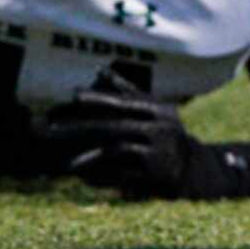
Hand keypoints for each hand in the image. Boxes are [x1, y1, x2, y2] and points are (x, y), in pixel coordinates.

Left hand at [36, 77, 206, 200]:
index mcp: (158, 109)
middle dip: (82, 129)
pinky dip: (103, 177)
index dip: (98, 99)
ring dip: (90, 157)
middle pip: (115, 127)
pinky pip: (123, 176)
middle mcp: (161, 128)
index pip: (123, 102)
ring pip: (118, 151)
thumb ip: (126, 92)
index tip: (73, 96)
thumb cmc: (166, 134)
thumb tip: (99, 70)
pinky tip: (84, 178)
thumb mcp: (152, 111)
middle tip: (55, 132)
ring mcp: (160, 153)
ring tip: (67, 165)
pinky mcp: (156, 177)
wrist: (194, 169)